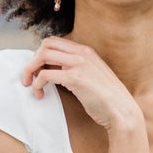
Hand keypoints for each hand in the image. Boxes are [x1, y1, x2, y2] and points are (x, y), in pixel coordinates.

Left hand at [22, 39, 139, 132]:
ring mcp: (79, 64)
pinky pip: (45, 74)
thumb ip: (77, 69)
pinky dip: (37, 84)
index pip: (55, 41)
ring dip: (31, 70)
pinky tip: (40, 94)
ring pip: (42, 56)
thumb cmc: (108, 99)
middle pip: (46, 44)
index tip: (39, 69)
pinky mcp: (75, 78)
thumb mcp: (93, 76)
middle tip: (31, 76)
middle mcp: (82, 53)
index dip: (42, 53)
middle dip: (34, 59)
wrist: (122, 111)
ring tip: (30, 84)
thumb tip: (56, 70)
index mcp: (87, 51)